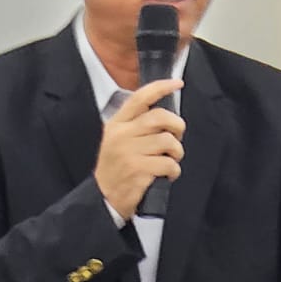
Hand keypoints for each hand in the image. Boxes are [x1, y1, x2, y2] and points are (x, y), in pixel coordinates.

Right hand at [93, 79, 185, 221]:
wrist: (103, 198)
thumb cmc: (115, 168)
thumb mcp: (116, 140)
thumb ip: (135, 125)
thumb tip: (166, 116)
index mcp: (117, 124)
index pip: (140, 98)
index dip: (161, 87)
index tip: (177, 83)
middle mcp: (121, 135)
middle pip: (160, 117)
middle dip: (177, 125)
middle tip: (177, 137)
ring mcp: (129, 153)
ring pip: (168, 141)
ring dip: (177, 152)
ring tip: (171, 160)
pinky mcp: (138, 170)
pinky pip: (168, 164)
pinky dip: (174, 170)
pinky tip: (167, 175)